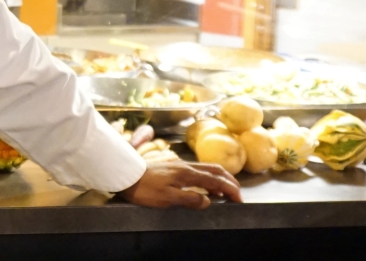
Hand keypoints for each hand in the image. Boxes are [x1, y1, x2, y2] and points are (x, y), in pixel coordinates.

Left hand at [117, 161, 241, 208]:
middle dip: (229, 181)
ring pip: (207, 168)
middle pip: (214, 170)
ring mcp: (180, 165)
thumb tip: (208, 200)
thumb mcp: (167, 198)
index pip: (215, 180)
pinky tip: (205, 186)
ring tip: (225, 191)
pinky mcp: (173, 167)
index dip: (229, 189)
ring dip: (220, 178)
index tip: (239, 199)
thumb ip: (189, 199)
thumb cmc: (145, 189)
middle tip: (237, 193)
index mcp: (187, 174)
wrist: (126, 175)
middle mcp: (186, 166)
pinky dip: (208, 177)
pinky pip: (198, 170)